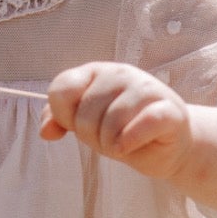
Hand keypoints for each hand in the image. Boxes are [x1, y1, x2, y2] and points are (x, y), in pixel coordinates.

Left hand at [41, 61, 193, 180]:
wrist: (168, 146)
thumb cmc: (123, 131)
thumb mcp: (86, 124)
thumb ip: (59, 120)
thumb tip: (46, 131)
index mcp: (97, 72)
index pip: (62, 89)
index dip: (64, 116)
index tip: (78, 125)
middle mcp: (121, 73)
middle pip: (84, 114)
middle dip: (91, 137)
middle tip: (109, 137)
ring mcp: (148, 89)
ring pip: (111, 124)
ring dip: (111, 145)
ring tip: (123, 142)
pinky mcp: (170, 110)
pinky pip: (140, 126)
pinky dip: (130, 142)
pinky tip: (131, 145)